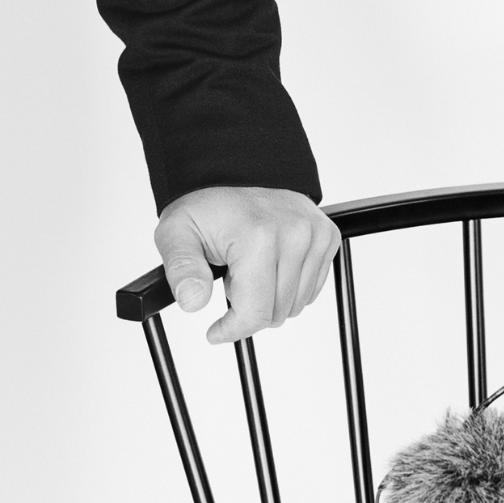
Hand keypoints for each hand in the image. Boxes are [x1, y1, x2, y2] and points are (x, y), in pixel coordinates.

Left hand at [154, 185, 340, 345]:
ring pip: (296, 305)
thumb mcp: (176, 233)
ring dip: (268, 297)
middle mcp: (294, 233)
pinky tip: (269, 264)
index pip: (256, 312)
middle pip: (276, 313)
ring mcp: (315, 234)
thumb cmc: (206, 206)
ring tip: (248, 266)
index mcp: (258, 235)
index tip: (215, 331)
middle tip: (230, 275)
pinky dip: (287, 288)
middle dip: (247, 306)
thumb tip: (192, 300)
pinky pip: (311, 290)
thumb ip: (181, 269)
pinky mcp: (327, 237)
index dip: (232, 329)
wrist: (235, 171)